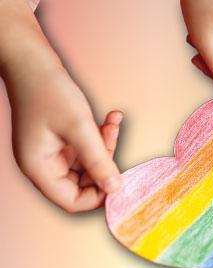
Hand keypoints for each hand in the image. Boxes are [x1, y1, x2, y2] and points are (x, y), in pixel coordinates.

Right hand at [0, 0, 122, 212]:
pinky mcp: (62, 141)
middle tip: (112, 139)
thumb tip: (115, 188)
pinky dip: (100, 136)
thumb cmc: (49, 92)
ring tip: (111, 122)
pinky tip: (111, 119)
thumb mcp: (79, 128)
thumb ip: (98, 161)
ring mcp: (54, 153)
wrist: (34, 62)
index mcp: (40, 169)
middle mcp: (44, 165)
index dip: (98, 195)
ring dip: (105, 146)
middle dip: (104, 163)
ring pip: (89, 164)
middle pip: (83, 182)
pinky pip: (87, 148)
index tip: (119, 179)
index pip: (72, 201)